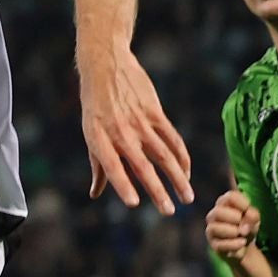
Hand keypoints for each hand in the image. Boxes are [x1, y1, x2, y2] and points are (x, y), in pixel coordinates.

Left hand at [78, 47, 192, 214]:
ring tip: (187, 198)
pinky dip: (181, 157)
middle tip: (168, 212)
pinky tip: (186, 173)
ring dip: (177, 178)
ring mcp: (140, 122)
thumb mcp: (90, 132)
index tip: (133, 203)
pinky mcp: (155, 113)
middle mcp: (120, 132)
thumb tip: (95, 194)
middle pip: (142, 165)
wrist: (106, 64)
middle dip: (156, 190)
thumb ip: (98, 165)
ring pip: (163, 155)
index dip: (122, 184)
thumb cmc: (95, 105)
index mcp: (99, 138)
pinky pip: (172, 139)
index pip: (111, 166)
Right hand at [205, 190, 260, 261]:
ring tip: (243, 234)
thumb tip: (245, 225)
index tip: (248, 209)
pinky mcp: (213, 245)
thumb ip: (252, 216)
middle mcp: (215, 214)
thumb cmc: (247, 226)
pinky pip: (220, 244)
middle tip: (244, 224)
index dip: (241, 202)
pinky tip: (242, 243)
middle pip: (218, 211)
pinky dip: (234, 244)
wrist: (245, 246)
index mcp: (225, 203)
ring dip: (233, 231)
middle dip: (234, 218)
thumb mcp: (254, 219)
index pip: (230, 197)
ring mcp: (212, 230)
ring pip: (215, 227)